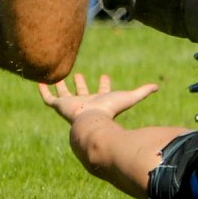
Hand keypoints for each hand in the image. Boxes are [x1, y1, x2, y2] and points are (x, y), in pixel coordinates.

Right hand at [38, 73, 158, 122]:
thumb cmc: (110, 112)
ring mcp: (72, 105)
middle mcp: (85, 103)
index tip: (105, 76)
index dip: (104, 85)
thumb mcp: (129, 98)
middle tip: (79, 75)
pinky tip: (39, 82)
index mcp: (100, 103)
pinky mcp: (59, 106)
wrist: (91, 124)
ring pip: (64, 95)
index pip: (102, 92)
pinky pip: (49, 99)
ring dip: (62, 86)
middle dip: (82, 85)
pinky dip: (44, 91)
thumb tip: (158, 86)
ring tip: (57, 76)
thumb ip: (142, 92)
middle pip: (83, 93)